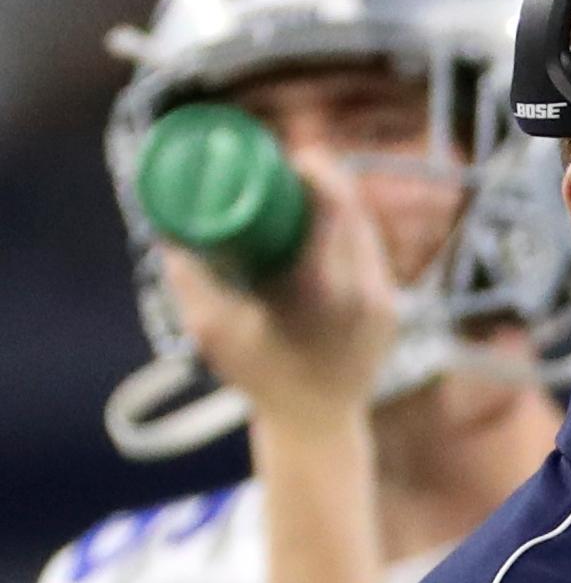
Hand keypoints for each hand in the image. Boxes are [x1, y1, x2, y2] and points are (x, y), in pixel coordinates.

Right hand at [158, 145, 399, 429]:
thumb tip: (166, 231)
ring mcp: (385, 303)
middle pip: (353, 210)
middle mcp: (364, 291)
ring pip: (367, 231)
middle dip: (324, 179)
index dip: (316, 168)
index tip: (287, 155)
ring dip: (341, 204)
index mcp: (325, 289)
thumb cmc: (261, 380)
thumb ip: (187, 279)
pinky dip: (352, 233)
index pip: (335, 204)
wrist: (317, 427)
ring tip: (306, 191)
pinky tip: (331, 224)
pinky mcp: (392, 312)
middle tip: (288, 167)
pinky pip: (374, 256)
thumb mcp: (214, 331)